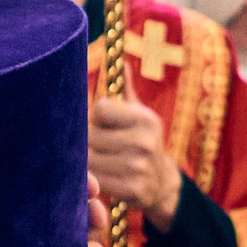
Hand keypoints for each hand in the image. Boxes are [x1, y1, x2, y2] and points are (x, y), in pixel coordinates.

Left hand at [90, 99, 185, 231]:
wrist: (161, 183)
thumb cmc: (141, 142)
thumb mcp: (138, 114)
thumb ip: (125, 89)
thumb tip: (122, 58)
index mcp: (146, 118)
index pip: (100, 109)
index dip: (97, 118)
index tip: (105, 126)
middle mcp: (145, 140)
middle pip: (91, 134)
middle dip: (87, 140)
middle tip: (96, 146)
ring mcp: (139, 166)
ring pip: (88, 158)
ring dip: (85, 161)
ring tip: (96, 161)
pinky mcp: (132, 189)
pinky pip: (95, 180)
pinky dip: (91, 180)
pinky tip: (99, 178)